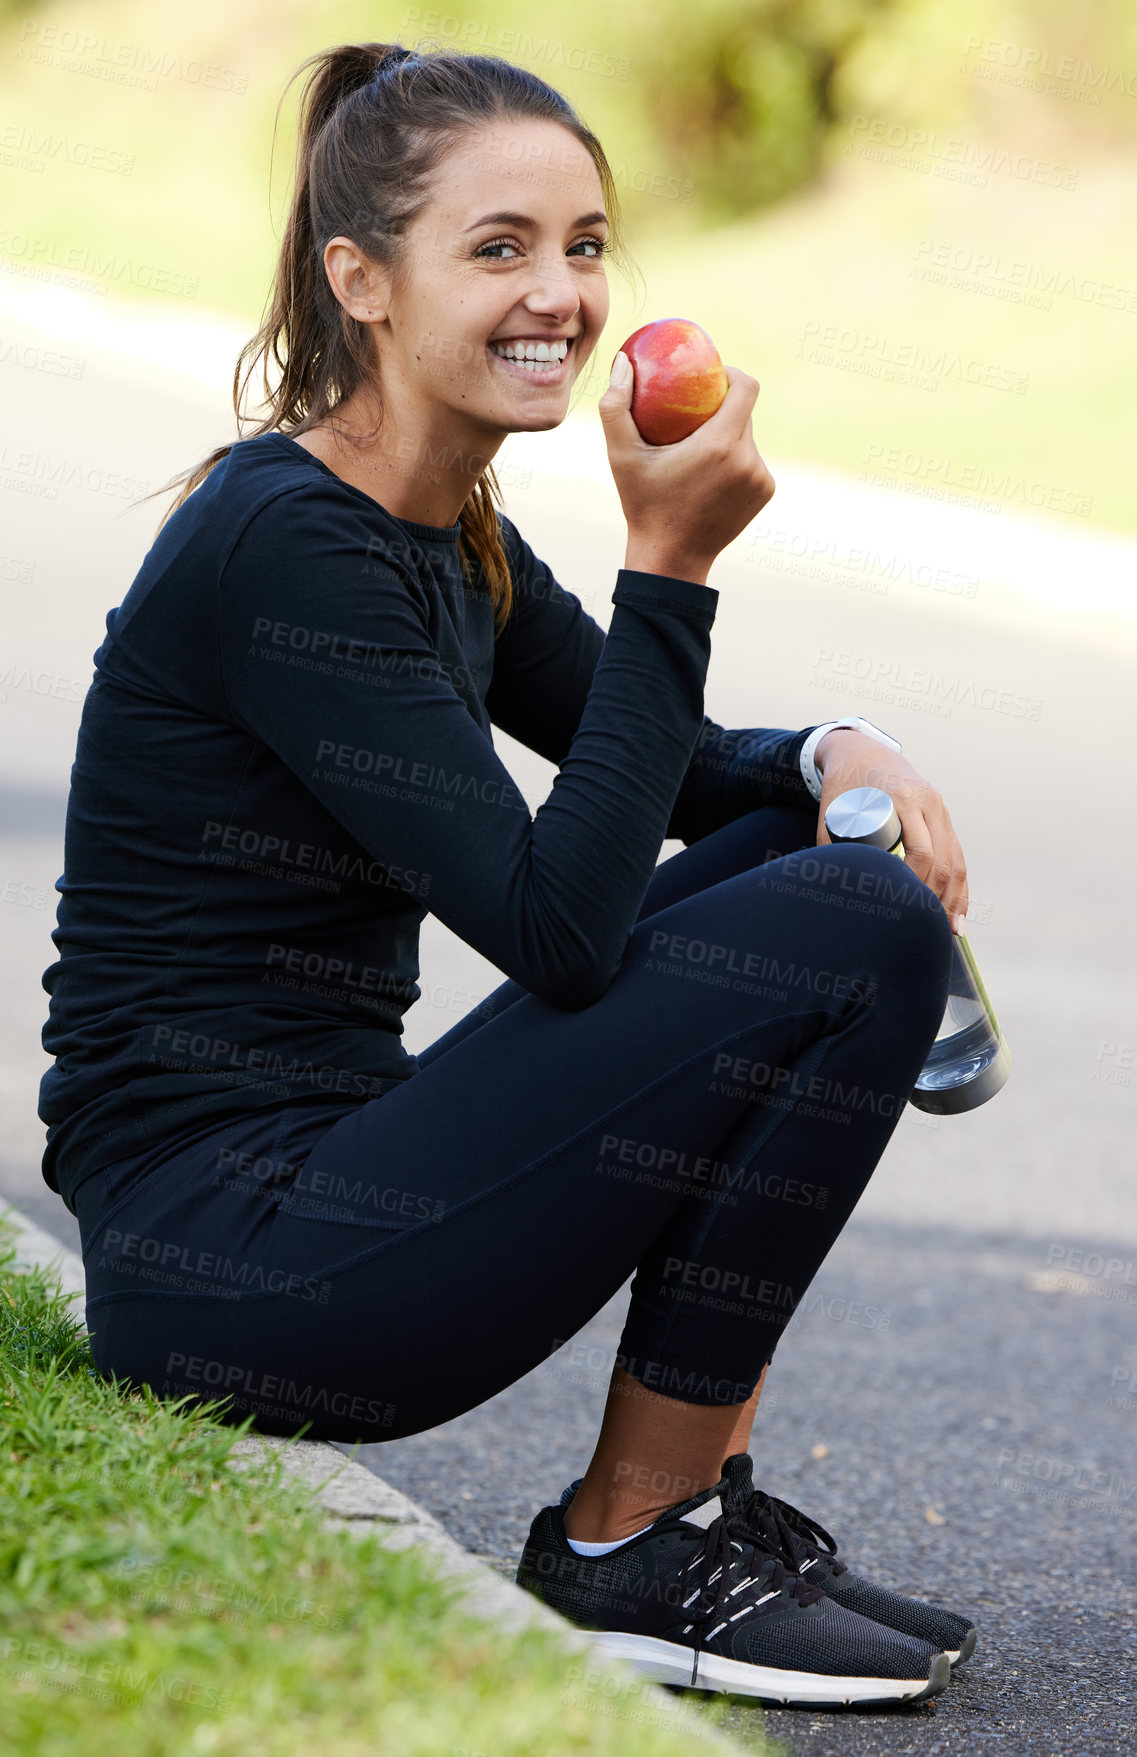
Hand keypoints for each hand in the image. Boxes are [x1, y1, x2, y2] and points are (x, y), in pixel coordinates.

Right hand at [598, 354, 774, 581]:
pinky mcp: (765, 492)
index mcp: (719, 445)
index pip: (746, 387)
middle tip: (694, 413)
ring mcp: (760, 478)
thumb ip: (616, 407)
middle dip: (723, 407)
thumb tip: (623, 361)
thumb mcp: (621, 457)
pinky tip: (712, 474)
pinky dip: (736, 460)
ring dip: (728, 435)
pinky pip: (753, 461)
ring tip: (699, 448)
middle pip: (745, 412)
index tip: (712, 377)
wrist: (671, 559)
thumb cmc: (644, 506)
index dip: (732, 374)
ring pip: (748, 437)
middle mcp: (747, 459)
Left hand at [813, 730, 968, 932]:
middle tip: (925, 925)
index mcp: (902, 798)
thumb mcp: (833, 811)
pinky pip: (958, 853)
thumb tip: (828, 888)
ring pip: (957, 858)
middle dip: (937, 896)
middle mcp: (927, 801)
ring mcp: (939, 807)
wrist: (860, 751)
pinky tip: (959, 910)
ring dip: (954, 896)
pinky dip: (960, 883)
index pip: (920, 850)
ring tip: (949, 929)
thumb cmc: (843, 784)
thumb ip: (829, 847)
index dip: (916, 883)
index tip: (904, 907)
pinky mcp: (942, 815)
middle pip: (944, 858)